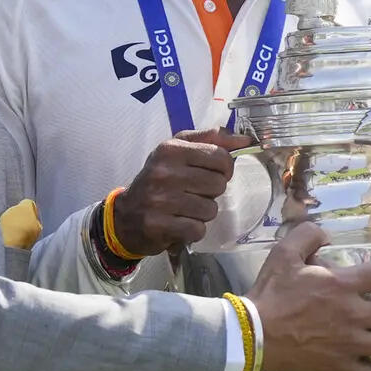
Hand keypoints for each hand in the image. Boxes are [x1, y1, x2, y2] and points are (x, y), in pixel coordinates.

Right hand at [114, 129, 253, 256]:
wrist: (125, 216)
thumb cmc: (158, 181)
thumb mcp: (178, 151)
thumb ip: (212, 140)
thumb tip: (245, 140)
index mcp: (170, 149)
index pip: (220, 156)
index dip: (223, 168)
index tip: (213, 173)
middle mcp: (163, 172)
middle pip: (218, 184)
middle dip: (211, 192)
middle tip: (193, 193)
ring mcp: (159, 200)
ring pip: (210, 209)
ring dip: (202, 213)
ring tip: (185, 209)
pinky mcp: (159, 225)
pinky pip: (197, 229)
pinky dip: (193, 230)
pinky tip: (179, 224)